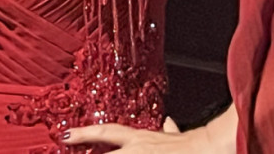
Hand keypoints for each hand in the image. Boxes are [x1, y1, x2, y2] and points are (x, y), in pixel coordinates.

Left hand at [64, 117, 211, 152]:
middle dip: (84, 144)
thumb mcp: (176, 136)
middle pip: (104, 148)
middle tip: (65, 140)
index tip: (66, 135)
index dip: (85, 133)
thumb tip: (169, 124)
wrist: (207, 148)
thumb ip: (170, 131)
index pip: (107, 133)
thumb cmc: (192, 146)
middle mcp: (136, 148)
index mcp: (141, 139)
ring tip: (79, 153)